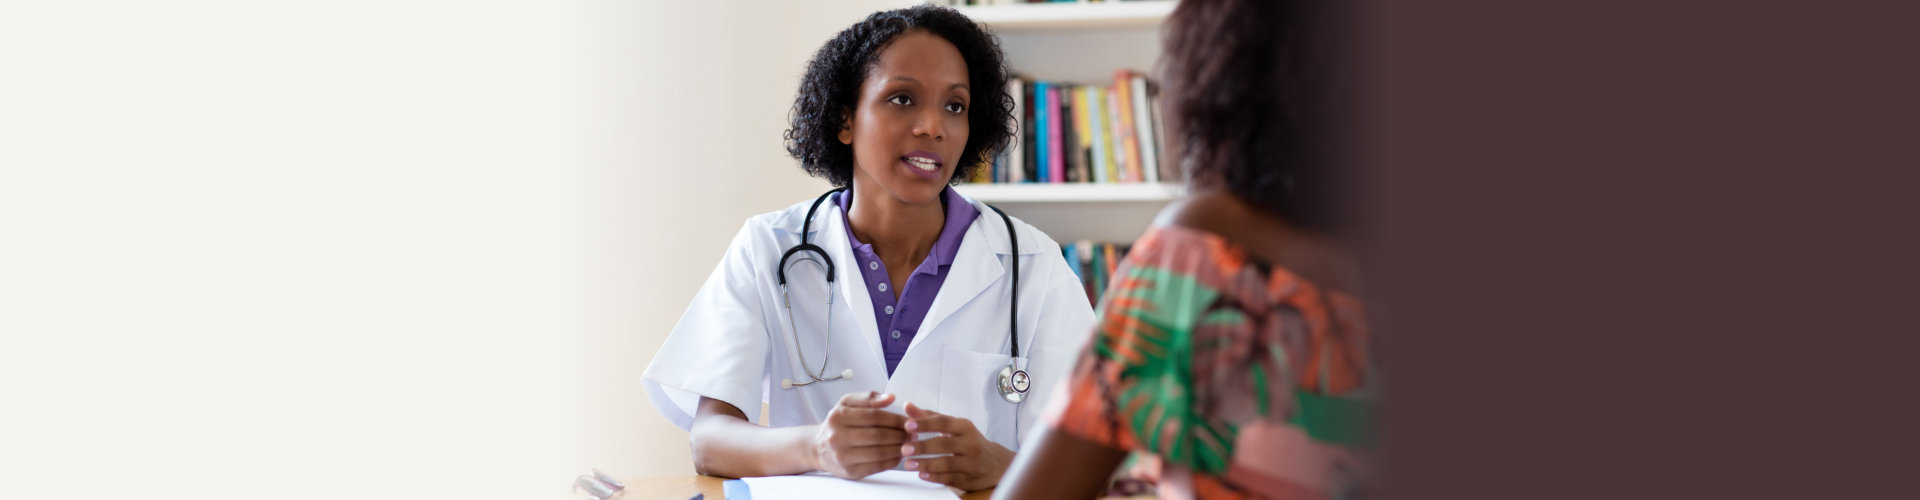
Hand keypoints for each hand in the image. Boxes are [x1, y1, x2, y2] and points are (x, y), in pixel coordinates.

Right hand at [809, 392, 909, 479]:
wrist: (818, 448)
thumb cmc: (837, 423)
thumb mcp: (847, 403)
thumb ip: (869, 397)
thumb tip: (891, 397)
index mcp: (838, 417)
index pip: (874, 416)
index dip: (895, 419)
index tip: (909, 420)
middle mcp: (837, 437)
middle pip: (878, 436)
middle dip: (901, 435)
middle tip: (913, 433)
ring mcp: (843, 457)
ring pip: (880, 453)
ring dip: (899, 448)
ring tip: (909, 443)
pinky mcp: (850, 472)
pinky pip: (878, 466)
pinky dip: (893, 461)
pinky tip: (899, 454)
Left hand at [899, 402, 1014, 490]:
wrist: (995, 464)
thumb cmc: (967, 441)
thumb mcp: (953, 427)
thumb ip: (929, 417)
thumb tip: (907, 406)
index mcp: (965, 427)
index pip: (944, 422)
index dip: (925, 423)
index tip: (907, 425)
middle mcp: (970, 443)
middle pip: (945, 444)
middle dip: (923, 446)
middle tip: (904, 449)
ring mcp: (971, 463)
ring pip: (948, 463)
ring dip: (926, 464)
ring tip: (908, 464)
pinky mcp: (969, 479)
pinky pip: (950, 478)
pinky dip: (935, 477)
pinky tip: (922, 475)